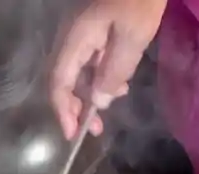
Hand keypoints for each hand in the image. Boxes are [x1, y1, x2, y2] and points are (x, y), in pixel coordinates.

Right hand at [50, 0, 166, 138]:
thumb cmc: (139, 0)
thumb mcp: (132, 38)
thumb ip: (114, 72)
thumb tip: (98, 102)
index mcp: (75, 39)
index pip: (59, 82)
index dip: (63, 111)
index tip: (74, 134)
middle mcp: (72, 38)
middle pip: (64, 80)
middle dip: (77, 107)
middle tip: (96, 129)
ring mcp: (82, 34)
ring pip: (78, 72)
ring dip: (90, 94)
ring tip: (110, 108)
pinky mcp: (95, 31)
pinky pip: (90, 61)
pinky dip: (99, 78)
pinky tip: (118, 84)